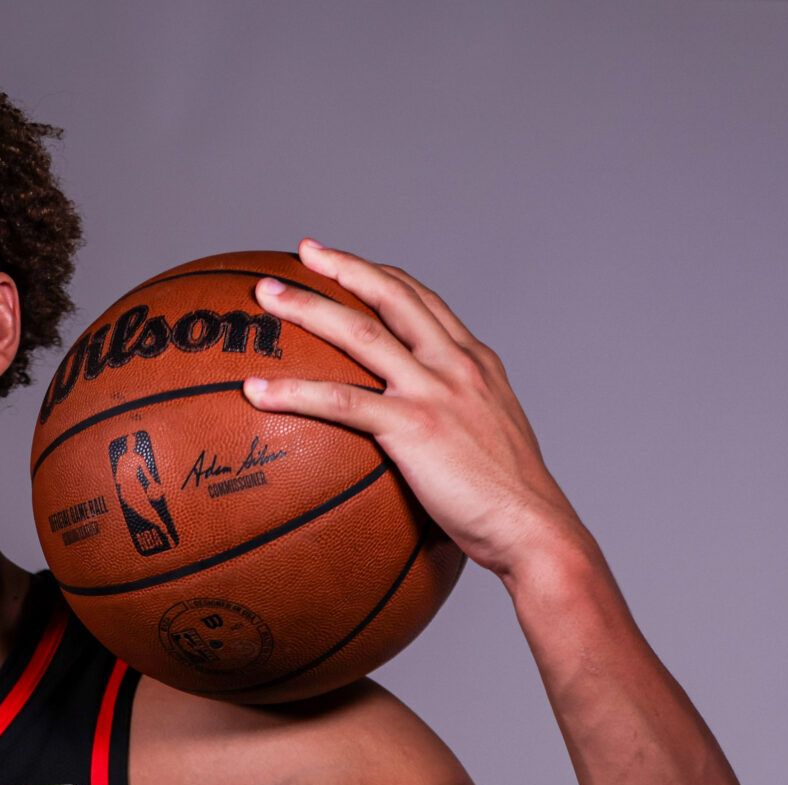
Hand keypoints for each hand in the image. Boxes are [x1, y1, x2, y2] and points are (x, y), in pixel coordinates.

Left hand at [243, 239, 588, 578]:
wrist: (533, 530)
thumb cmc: (507, 504)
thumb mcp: (487, 443)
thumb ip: (455, 422)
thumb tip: (420, 439)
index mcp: (474, 363)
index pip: (423, 301)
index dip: (381, 275)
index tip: (345, 262)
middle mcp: (455, 364)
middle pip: (391, 296)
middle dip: (342, 267)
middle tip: (300, 253)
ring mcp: (434, 391)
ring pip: (359, 332)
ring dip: (307, 307)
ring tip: (264, 299)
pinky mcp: (413, 427)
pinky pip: (340, 401)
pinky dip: (292, 391)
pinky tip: (254, 391)